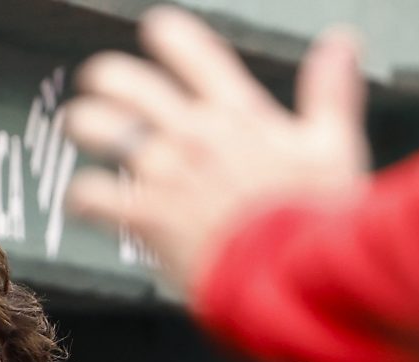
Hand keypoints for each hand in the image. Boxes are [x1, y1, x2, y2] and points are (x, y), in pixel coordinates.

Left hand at [64, 5, 368, 294]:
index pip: (193, 51)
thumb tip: (343, 43)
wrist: (293, 275)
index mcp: (239, 114)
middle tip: (96, 86)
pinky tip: (80, 198)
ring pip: (98, 126)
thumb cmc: (317, 218)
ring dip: (81, 123)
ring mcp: (165, 172)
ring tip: (76, 126)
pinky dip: (79, 194)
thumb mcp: (333, 145)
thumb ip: (329, 91)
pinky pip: (90, 193)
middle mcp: (195, 134)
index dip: (165, 34)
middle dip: (104, 78)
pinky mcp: (144, 214)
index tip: (152, 30)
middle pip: (127, 82)